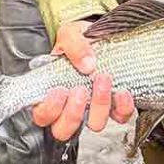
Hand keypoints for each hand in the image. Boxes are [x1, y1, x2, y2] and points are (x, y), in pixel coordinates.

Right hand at [31, 19, 134, 140]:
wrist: (103, 35)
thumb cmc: (80, 39)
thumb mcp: (70, 34)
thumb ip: (73, 45)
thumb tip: (86, 64)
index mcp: (52, 93)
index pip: (42, 116)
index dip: (49, 109)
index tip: (59, 91)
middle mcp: (70, 106)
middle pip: (64, 130)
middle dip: (73, 113)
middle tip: (80, 90)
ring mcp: (92, 108)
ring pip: (94, 125)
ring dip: (99, 105)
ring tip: (102, 79)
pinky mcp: (114, 106)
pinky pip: (120, 117)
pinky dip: (122, 107)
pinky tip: (121, 91)